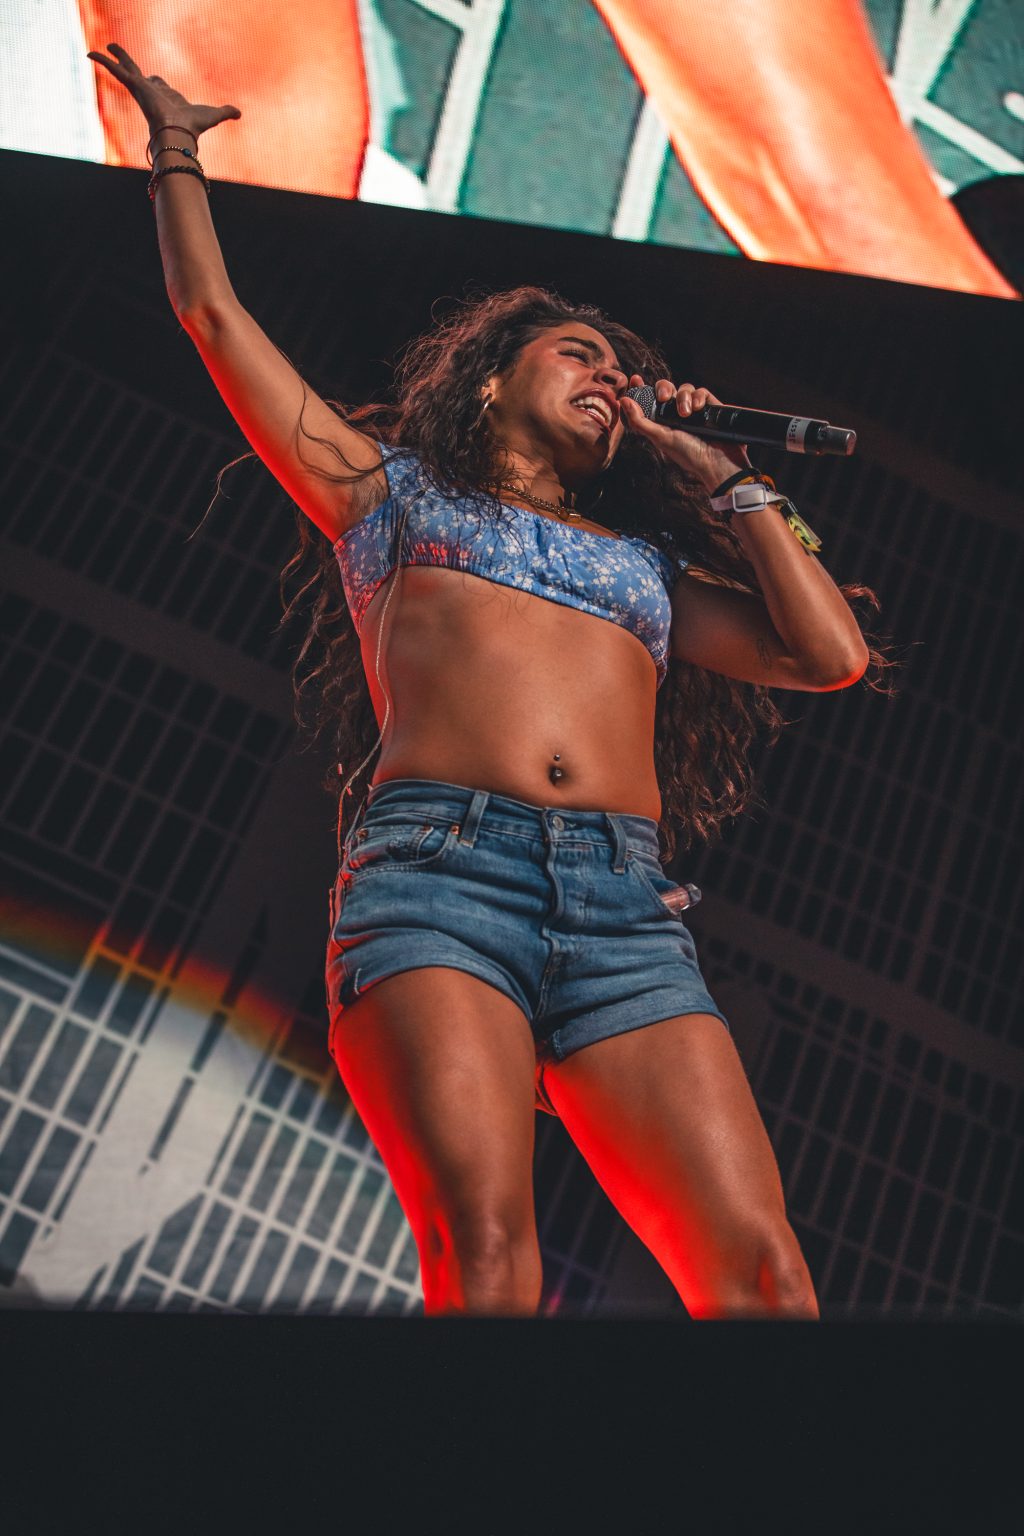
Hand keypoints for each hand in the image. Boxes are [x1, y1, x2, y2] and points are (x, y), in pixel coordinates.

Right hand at [87, 43, 240, 141]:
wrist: (179, 134)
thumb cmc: (194, 128)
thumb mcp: (214, 115)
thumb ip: (226, 112)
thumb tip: (239, 114)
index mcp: (166, 97)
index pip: (158, 84)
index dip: (157, 81)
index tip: (153, 79)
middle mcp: (151, 93)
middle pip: (137, 73)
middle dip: (128, 63)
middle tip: (116, 52)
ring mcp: (141, 89)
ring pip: (123, 69)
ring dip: (112, 58)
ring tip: (99, 49)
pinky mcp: (134, 86)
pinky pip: (115, 71)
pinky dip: (102, 62)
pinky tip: (90, 53)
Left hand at [620, 378, 749, 490]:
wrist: (717, 461)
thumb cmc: (688, 454)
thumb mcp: (660, 438)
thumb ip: (640, 421)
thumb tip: (623, 400)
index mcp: (661, 423)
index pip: (648, 401)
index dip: (641, 389)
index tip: (635, 379)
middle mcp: (676, 415)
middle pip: (666, 389)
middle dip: (664, 388)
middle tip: (663, 398)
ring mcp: (693, 410)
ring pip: (684, 389)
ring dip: (683, 397)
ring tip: (686, 414)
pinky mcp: (709, 407)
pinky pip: (701, 392)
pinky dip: (698, 397)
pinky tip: (698, 409)